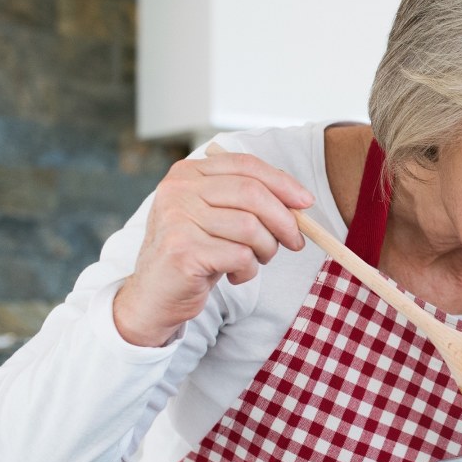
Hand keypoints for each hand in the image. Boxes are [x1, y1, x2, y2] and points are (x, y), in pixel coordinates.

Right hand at [113, 150, 314, 346]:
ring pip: (250, 227)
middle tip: (295, 242)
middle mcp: (178, 190)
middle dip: (284, 220)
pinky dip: (249, 270)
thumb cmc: (197, 254)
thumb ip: (249, 200)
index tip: (306, 202)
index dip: (282, 182)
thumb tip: (299, 199)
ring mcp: (177, 219)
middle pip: (252, 193)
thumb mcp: (220, 218)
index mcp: (187, 173)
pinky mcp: (182, 251)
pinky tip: (235, 275)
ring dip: (266, 250)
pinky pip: (240, 256)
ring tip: (255, 261)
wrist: (155, 296)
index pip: (245, 165)